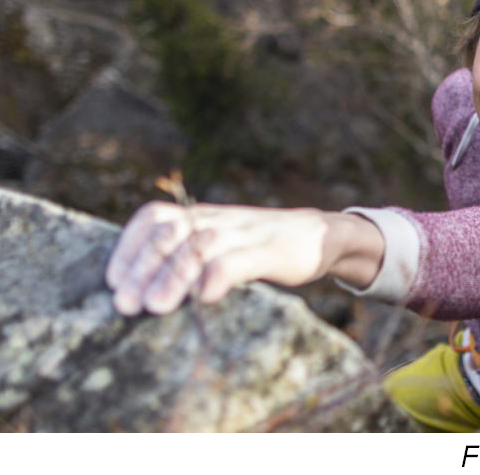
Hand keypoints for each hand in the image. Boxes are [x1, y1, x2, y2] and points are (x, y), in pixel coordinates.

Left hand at [105, 201, 384, 315]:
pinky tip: (204, 299)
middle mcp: (219, 219)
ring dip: (171, 277)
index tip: (113, 280)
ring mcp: (244, 233)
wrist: (323, 235)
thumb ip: (194, 256)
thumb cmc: (266, 246)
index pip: (155, 216)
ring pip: (198, 246)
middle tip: (125, 304)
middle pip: (170, 232)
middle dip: (141, 267)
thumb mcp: (227, 242)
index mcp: (205, 216)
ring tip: (153, 308)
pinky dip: (215, 279)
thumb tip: (149, 290)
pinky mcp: (269, 250)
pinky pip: (235, 261)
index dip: (129, 246)